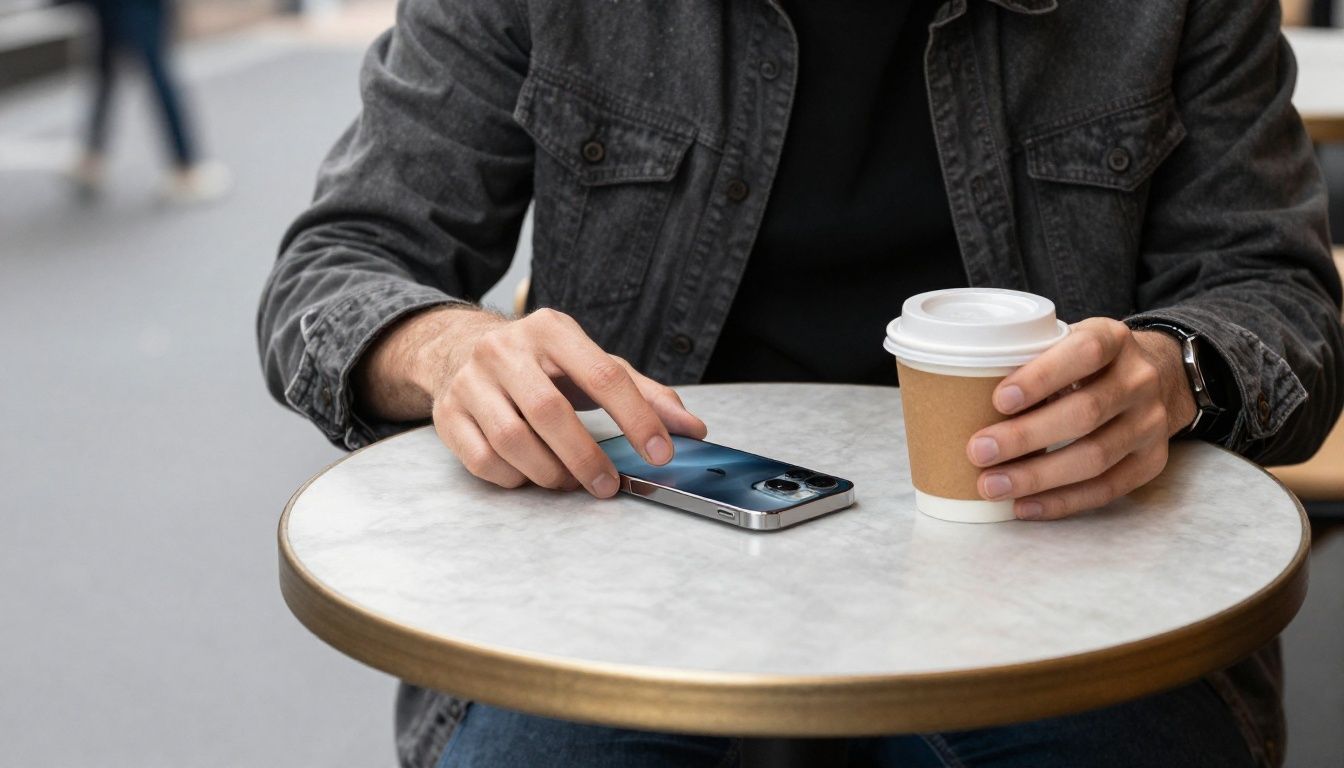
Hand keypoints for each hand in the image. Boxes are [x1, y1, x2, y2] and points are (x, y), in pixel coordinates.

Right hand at [355, 306, 706, 496]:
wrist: (461, 350)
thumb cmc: (541, 364)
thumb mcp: (592, 364)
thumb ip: (644, 394)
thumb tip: (691, 429)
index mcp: (552, 330)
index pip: (604, 375)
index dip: (636, 418)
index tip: (660, 453)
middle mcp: (505, 349)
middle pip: (551, 412)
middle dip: (586, 458)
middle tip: (608, 484)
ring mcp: (471, 381)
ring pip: (512, 440)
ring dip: (550, 472)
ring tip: (570, 481)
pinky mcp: (448, 414)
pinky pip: (483, 460)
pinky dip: (515, 478)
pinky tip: (532, 474)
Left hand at [965, 317, 1196, 520]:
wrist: (1154, 378)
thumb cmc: (1085, 363)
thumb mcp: (1065, 342)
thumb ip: (1029, 359)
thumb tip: (959, 395)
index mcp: (1113, 339)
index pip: (1084, 353)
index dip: (1041, 377)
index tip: (999, 400)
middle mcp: (1139, 380)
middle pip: (1085, 413)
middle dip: (1026, 437)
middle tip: (978, 451)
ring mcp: (1151, 423)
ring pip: (1096, 456)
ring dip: (1038, 476)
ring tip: (991, 485)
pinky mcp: (1152, 461)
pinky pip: (1108, 489)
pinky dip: (1062, 501)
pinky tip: (1024, 506)